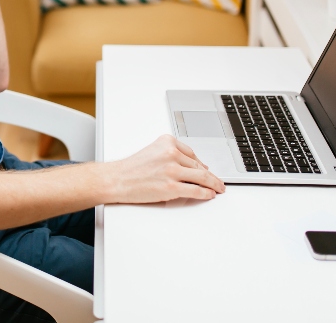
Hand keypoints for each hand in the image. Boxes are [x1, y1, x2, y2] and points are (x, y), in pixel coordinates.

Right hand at [104, 135, 224, 203]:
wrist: (117, 179)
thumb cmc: (132, 168)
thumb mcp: (153, 151)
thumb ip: (171, 155)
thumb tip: (192, 167)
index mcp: (167, 142)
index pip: (192, 154)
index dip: (202, 164)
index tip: (208, 170)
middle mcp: (170, 154)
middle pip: (199, 166)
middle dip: (211, 176)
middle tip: (218, 181)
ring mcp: (171, 170)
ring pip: (201, 177)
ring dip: (214, 184)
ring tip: (218, 188)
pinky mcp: (171, 187)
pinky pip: (195, 190)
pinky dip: (206, 193)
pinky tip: (210, 194)